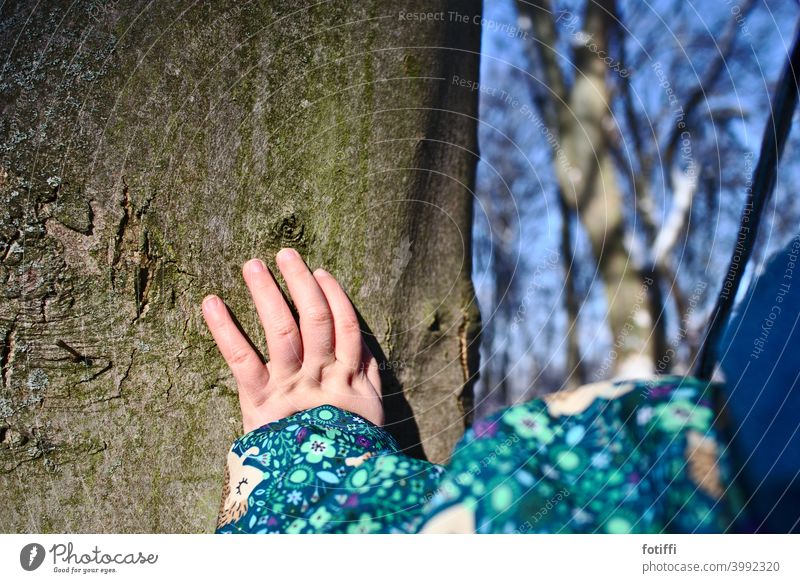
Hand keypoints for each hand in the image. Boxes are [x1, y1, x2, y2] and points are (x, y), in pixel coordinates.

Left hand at [201, 248, 383, 432]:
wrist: (320, 487)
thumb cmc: (343, 447)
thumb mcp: (367, 413)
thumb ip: (366, 376)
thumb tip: (362, 342)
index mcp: (347, 378)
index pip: (346, 327)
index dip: (335, 296)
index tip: (321, 272)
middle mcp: (320, 376)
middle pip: (316, 320)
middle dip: (300, 284)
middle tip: (285, 253)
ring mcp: (290, 387)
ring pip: (283, 331)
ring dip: (268, 294)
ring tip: (254, 264)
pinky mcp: (258, 402)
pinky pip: (241, 360)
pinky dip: (224, 330)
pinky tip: (211, 302)